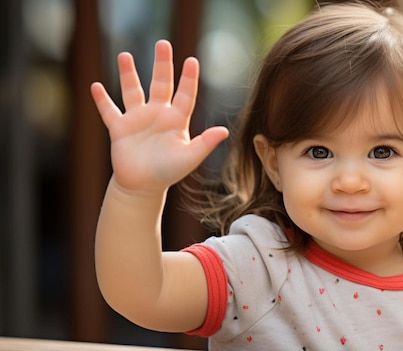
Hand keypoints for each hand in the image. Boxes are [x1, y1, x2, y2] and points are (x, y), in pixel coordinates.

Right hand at [91, 40, 228, 193]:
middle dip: (162, 64)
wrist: (143, 187)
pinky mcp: (119, 128)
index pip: (185, 95)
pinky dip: (102, 100)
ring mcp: (137, 119)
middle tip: (162, 44)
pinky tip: (95, 86)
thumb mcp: (189, 158)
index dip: (188, 79)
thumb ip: (205, 143)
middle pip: (160, 83)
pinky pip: (109, 111)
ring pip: (133, 91)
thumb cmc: (168, 172)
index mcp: (176, 120)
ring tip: (125, 55)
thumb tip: (224, 131)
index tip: (192, 60)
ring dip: (128, 74)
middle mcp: (157, 114)